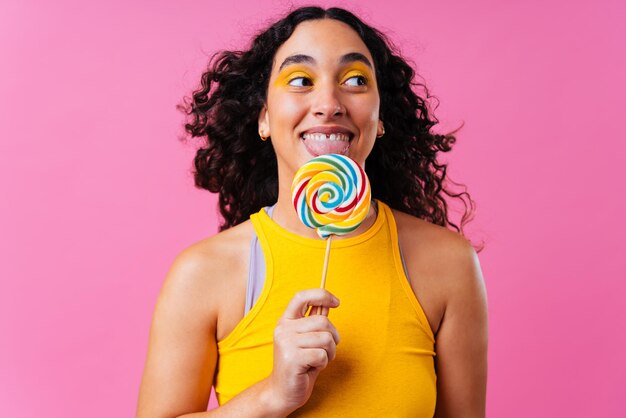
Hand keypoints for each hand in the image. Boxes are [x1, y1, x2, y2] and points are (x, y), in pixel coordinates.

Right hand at [266, 289, 340, 414]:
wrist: (282, 392)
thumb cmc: (299, 365)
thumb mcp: (308, 339)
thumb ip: (315, 321)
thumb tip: (328, 303)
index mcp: (286, 321)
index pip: (302, 296)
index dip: (321, 295)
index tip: (336, 302)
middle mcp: (283, 329)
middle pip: (322, 321)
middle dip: (333, 337)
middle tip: (328, 350)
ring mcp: (286, 343)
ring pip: (325, 338)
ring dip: (329, 352)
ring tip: (318, 360)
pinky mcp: (292, 358)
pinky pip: (322, 354)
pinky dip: (323, 363)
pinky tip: (312, 367)